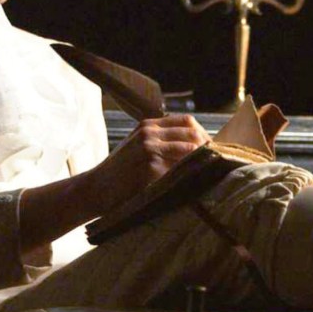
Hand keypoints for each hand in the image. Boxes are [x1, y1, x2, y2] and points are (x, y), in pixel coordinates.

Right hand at [89, 114, 209, 212]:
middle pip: (192, 135)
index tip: (213, 149)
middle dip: (208, 149)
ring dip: (203, 164)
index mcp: (147, 125)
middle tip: (218, 164)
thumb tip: (197, 147)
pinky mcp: (149, 170)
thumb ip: (160, 142)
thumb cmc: (118, 173)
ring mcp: (149, 151)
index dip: (204, 134)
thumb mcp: (136, 147)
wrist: (93, 189)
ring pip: (190, 152)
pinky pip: (179, 173)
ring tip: (213, 175)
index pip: (187, 122)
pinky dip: (190, 178)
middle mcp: (149, 133)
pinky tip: (197, 186)